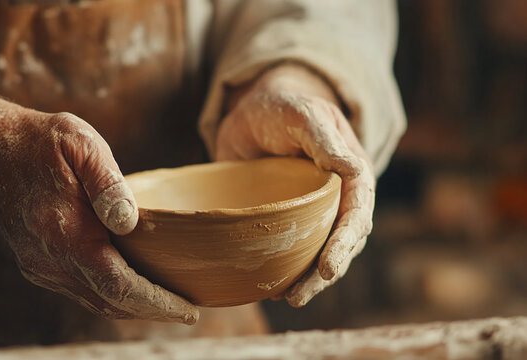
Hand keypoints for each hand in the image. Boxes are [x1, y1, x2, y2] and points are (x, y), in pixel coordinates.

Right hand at [0, 69, 197, 323]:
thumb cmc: (39, 142)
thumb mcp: (79, 145)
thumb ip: (108, 185)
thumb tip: (131, 222)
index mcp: (65, 231)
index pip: (118, 284)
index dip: (156, 302)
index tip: (188, 310)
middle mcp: (50, 259)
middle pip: (110, 303)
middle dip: (153, 311)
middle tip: (189, 310)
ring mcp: (41, 266)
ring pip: (96, 302)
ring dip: (134, 308)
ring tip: (170, 303)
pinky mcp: (38, 265)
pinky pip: (82, 291)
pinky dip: (112, 295)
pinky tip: (133, 286)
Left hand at [216, 64, 374, 306]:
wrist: (252, 111)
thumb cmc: (283, 107)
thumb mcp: (303, 115)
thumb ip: (325, 141)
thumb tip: (353, 170)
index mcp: (351, 172)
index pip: (357, 213)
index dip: (345, 242)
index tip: (327, 268)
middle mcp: (337, 197)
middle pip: (342, 241)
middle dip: (326, 271)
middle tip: (299, 295)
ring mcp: (313, 210)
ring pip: (320, 251)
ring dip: (308, 279)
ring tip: (287, 298)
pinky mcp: (289, 219)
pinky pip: (295, 248)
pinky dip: (288, 269)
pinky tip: (272, 287)